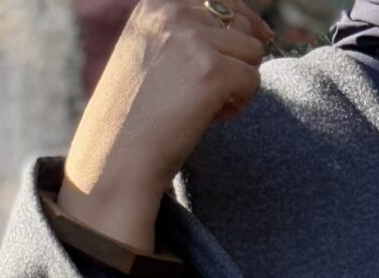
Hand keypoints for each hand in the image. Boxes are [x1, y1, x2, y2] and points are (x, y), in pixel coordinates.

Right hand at [58, 0, 272, 255]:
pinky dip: (239, 105)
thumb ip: (185, 37)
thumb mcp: (150, 57)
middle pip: (242, 27)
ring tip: (205, 109)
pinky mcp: (212, 72)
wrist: (115, 160)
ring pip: (252, 54)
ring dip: (237, 85)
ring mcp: (193, 40)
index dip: (245, 22)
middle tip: (209, 97)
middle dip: (236, 61)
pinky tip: (210, 120)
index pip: (221, 0)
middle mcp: (174, 13)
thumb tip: (249, 31)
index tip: (263, 37)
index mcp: (156, 5)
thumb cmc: (134, 121)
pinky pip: (253, 81)